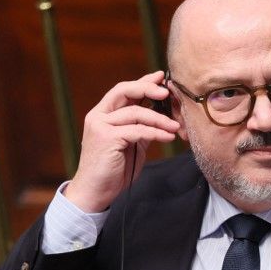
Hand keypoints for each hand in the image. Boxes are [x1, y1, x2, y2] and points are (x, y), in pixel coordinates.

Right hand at [63, 70, 178, 212]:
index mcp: (102, 115)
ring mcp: (100, 126)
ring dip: (159, 119)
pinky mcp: (107, 138)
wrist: (95, 192)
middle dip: (148, 88)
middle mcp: (98, 116)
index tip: (160, 77)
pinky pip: (138, 130)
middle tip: (167, 92)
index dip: (142, 82)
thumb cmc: (112, 170)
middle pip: (124, 91)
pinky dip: (156, 132)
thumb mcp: (130, 145)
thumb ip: (139, 129)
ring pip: (135, 112)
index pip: (123, 91)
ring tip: (175, 126)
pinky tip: (168, 137)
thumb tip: (159, 118)